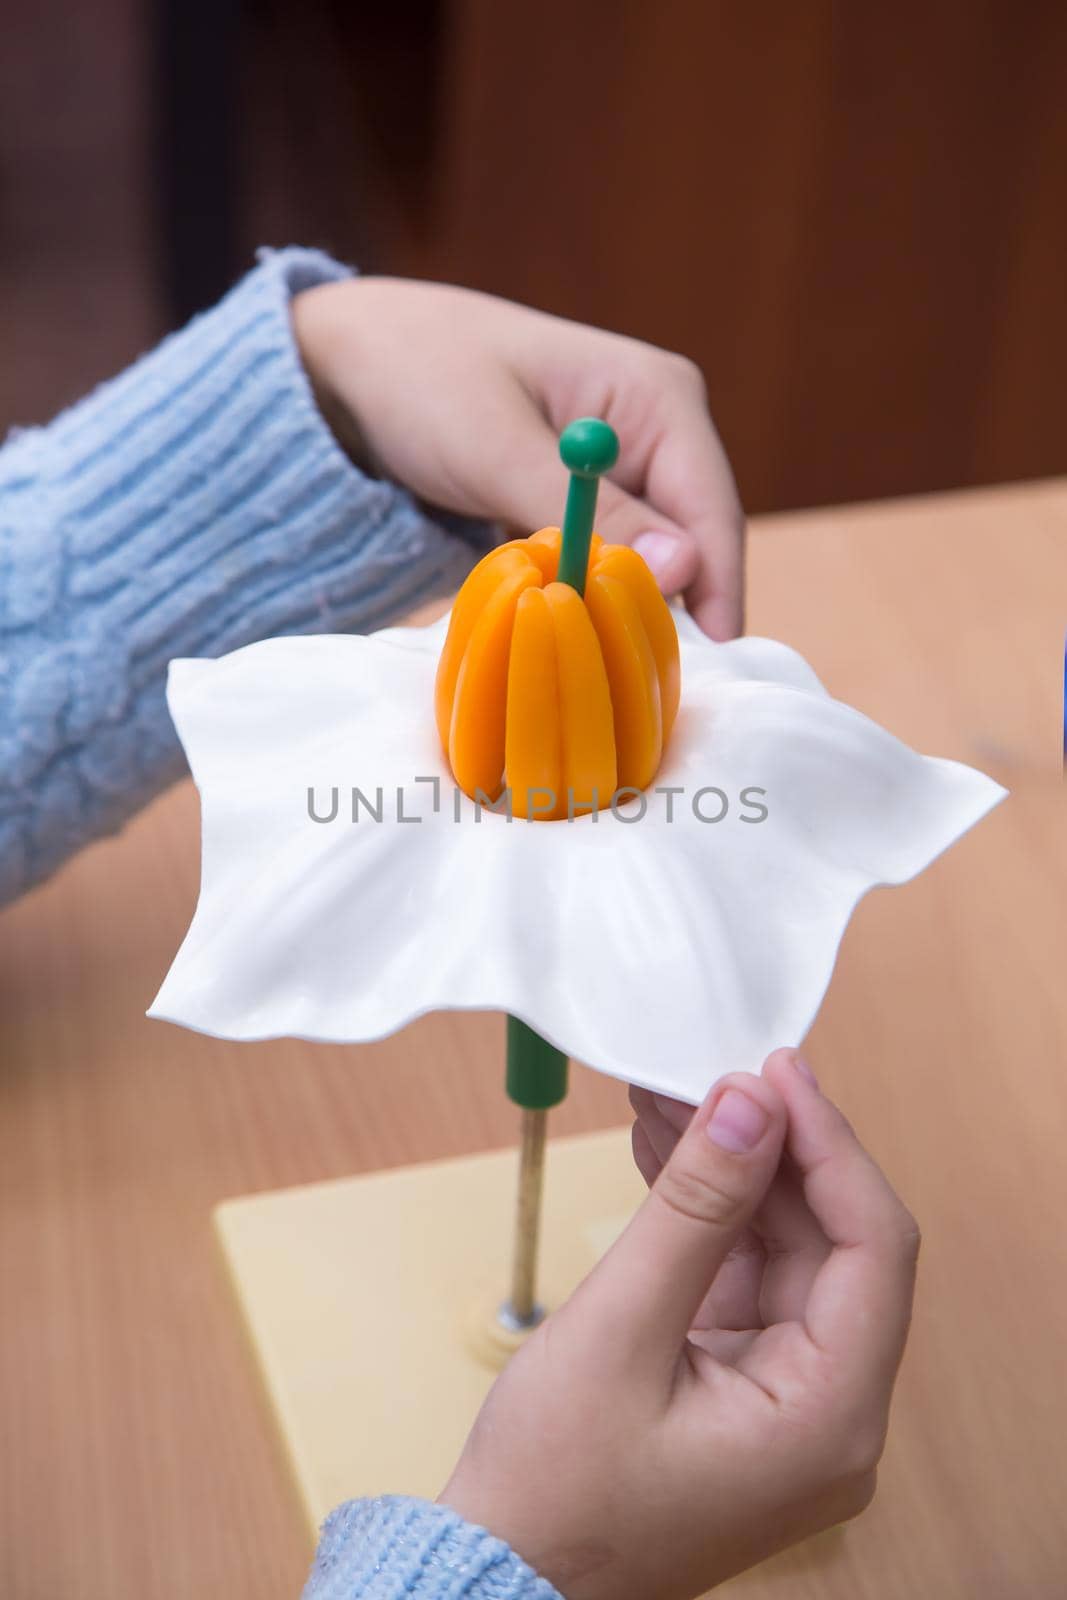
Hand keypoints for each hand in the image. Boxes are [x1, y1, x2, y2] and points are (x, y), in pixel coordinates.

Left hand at [291, 278, 743, 639]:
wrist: (350, 365)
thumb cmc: (421, 379)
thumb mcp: (499, 449)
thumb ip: (592, 511)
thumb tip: (683, 569)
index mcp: (658, 394)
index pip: (711, 509)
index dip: (715, 590)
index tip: (704, 662)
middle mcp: (658, 430)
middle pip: (691, 543)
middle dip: (664, 605)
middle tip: (629, 675)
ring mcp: (624, 468)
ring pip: (648, 561)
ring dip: (617, 604)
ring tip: (586, 649)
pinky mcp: (588, 502)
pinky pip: (606, 562)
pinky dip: (584, 592)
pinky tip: (558, 621)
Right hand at [439, 1050, 919, 1599]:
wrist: (499, 1578)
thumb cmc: (553, 1489)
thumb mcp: (619, 1328)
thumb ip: (693, 1208)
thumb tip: (748, 1103)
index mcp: (829, 1419)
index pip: (874, 1248)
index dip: (830, 1145)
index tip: (774, 1071)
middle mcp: (831, 1414)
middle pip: (831, 1243)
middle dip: (766, 1148)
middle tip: (703, 1071)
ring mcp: (789, 1403)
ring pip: (784, 1252)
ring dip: (729, 1173)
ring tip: (666, 1098)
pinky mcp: (745, 1389)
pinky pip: (744, 1279)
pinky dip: (705, 1217)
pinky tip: (661, 1155)